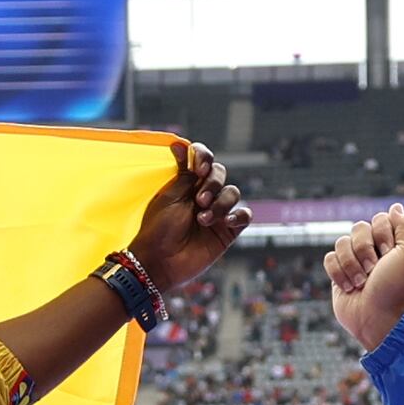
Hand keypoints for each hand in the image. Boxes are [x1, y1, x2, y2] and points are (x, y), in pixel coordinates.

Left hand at [126, 141, 250, 294]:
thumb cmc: (158, 228)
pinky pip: (244, 215)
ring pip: (233, 193)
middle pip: (220, 174)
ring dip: (221, 203)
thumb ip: (183, 173)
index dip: (205, 158)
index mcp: (187, 183)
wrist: (160, 261)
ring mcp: (217, 212)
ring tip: (203, 219)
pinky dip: (239, 215)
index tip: (200, 168)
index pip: (203, 159)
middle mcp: (203, 195)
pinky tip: (226, 222)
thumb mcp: (170, 196)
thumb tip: (179, 144)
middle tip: (199, 200)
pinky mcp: (227, 231)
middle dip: (213, 183)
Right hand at [326, 209, 403, 355]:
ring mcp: (354, 260)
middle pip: (358, 227)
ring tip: (361, 283)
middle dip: (364, 249)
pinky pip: (329, 258)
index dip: (382, 234)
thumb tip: (395, 207)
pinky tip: (349, 287)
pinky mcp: (338, 273)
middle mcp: (374, 249)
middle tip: (374, 269)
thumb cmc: (395, 288)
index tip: (389, 254)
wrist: (374, 316)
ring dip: (351, 264)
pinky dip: (338, 273)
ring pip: (341, 242)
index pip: (380, 219)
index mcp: (393, 242)